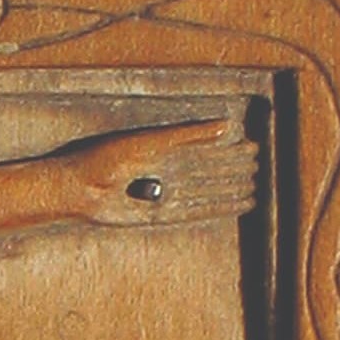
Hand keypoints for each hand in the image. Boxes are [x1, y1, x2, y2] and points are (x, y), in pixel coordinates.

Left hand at [70, 118, 257, 226]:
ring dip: (229, 187)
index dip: (224, 144)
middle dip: (231, 165)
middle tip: (259, 161)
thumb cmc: (107, 159)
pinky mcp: (162, 215)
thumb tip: (224, 124)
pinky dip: (218, 207)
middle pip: (206, 168)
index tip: (250, 143)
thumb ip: (188, 134)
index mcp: (160, 149)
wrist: (80, 189)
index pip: (201, 146)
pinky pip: (196, 211)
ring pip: (205, 190)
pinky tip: (237, 203)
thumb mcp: (151, 142)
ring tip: (255, 183)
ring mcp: (164, 194)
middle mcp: (164, 172)